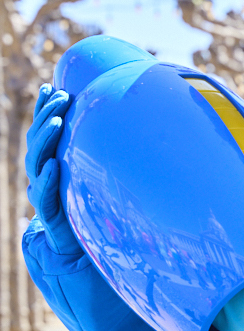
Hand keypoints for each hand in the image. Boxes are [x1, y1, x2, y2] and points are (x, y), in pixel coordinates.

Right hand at [25, 84, 82, 258]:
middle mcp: (42, 172)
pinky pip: (43, 193)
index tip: (50, 87)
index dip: (43, 108)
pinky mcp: (49, 211)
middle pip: (37, 139)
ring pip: (36, 160)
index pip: (42, 129)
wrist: (78, 244)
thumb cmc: (89, 203)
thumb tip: (120, 122)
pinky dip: (47, 178)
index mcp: (51, 160)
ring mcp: (43, 190)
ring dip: (45, 139)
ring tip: (57, 122)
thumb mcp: (93, 173)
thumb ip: (98, 152)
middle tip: (61, 96)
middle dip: (46, 115)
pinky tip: (53, 166)